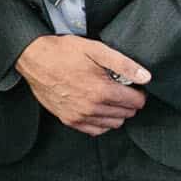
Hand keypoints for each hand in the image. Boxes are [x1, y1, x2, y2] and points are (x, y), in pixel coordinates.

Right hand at [16, 35, 150, 135]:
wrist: (34, 59)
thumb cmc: (64, 52)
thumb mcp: (95, 49)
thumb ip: (123, 64)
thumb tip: (146, 77)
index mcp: (102, 90)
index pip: (136, 102)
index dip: (138, 92)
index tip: (131, 85)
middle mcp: (92, 108)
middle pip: (127, 114)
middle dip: (127, 102)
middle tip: (118, 88)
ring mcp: (80, 116)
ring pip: (113, 124)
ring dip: (116, 113)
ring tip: (108, 97)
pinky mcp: (69, 120)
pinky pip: (96, 130)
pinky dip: (101, 122)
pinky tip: (97, 108)